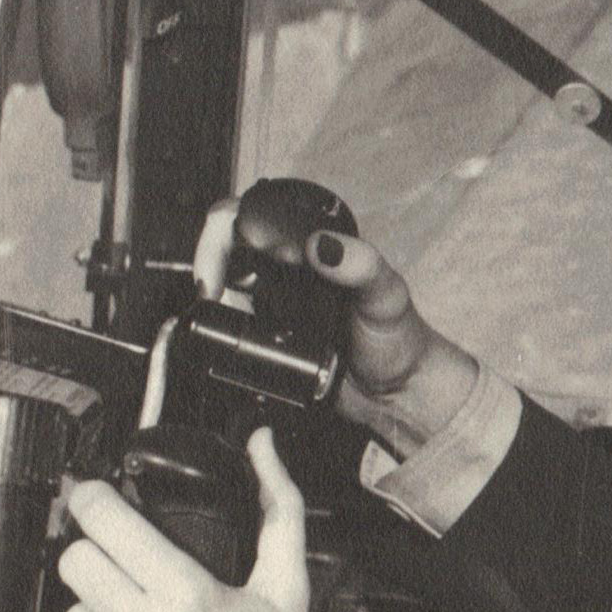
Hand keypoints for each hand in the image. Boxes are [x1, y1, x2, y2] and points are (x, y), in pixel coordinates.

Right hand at [195, 197, 479, 449]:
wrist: (398, 395)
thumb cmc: (401, 339)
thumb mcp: (387, 298)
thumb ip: (362, 267)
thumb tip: (322, 246)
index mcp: (315, 245)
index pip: (254, 215)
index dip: (225, 230)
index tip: (221, 262)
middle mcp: (290, 269)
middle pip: (227, 248)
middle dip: (209, 264)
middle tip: (212, 293)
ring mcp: (274, 302)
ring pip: (222, 286)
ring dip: (212, 297)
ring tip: (218, 315)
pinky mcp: (267, 337)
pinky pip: (231, 327)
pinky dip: (221, 329)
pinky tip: (228, 339)